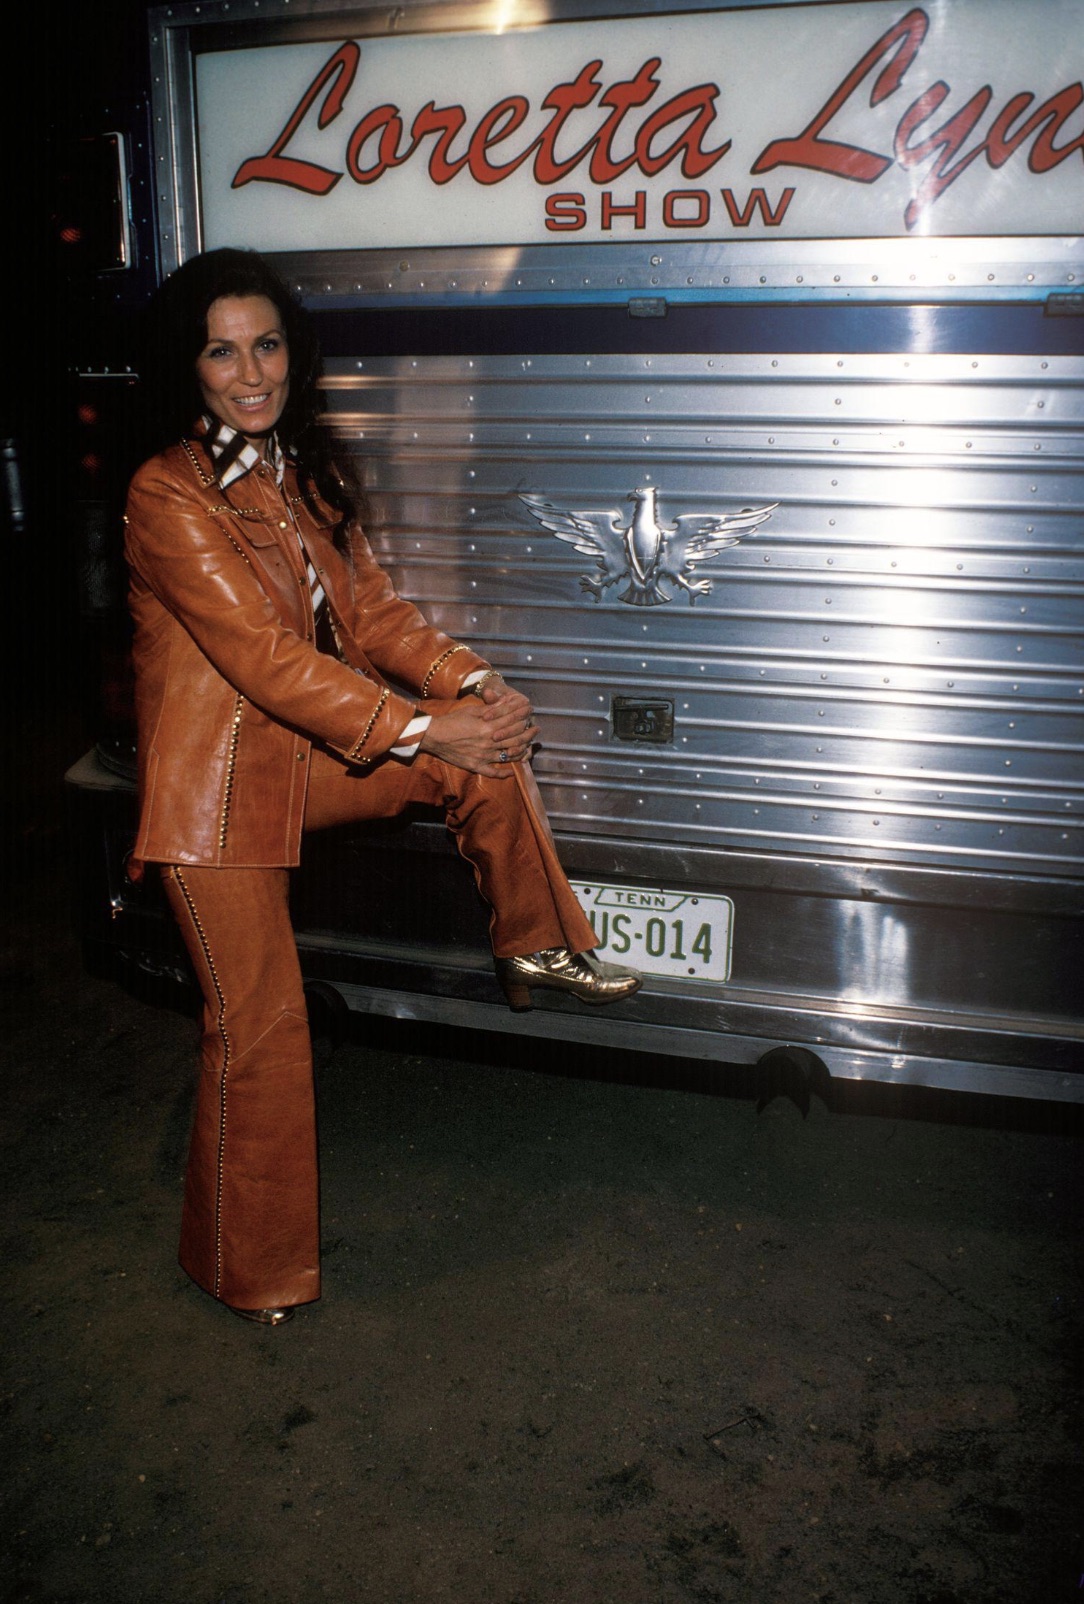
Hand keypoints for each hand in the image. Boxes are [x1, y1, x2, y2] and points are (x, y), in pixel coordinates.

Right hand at [419, 693, 537, 776]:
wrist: (433, 736)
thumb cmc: (452, 720)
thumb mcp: (472, 710)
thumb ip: (492, 708)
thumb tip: (508, 701)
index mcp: (488, 727)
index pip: (512, 721)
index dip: (523, 717)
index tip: (531, 714)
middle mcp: (489, 742)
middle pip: (515, 739)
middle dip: (528, 733)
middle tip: (536, 730)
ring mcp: (483, 756)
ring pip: (509, 755)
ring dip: (522, 751)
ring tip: (529, 747)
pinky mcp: (476, 766)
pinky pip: (493, 772)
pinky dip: (504, 774)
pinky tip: (512, 772)